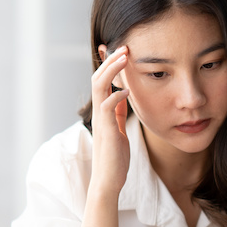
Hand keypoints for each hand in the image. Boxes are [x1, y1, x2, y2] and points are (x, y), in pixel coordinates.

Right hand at [89, 46, 131, 197]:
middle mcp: (99, 112)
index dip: (108, 64)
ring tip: (124, 58)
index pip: (103, 81)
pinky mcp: (106, 131)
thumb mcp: (118, 128)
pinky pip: (107, 107)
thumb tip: (123, 94)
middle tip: (124, 47)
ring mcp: (101, 121)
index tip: (118, 48)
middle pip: (99, 78)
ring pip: (100, 87)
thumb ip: (117, 112)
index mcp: (103, 111)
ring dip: (112, 71)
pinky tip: (127, 91)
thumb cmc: (114, 156)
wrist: (109, 180)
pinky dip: (116, 96)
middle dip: (111, 61)